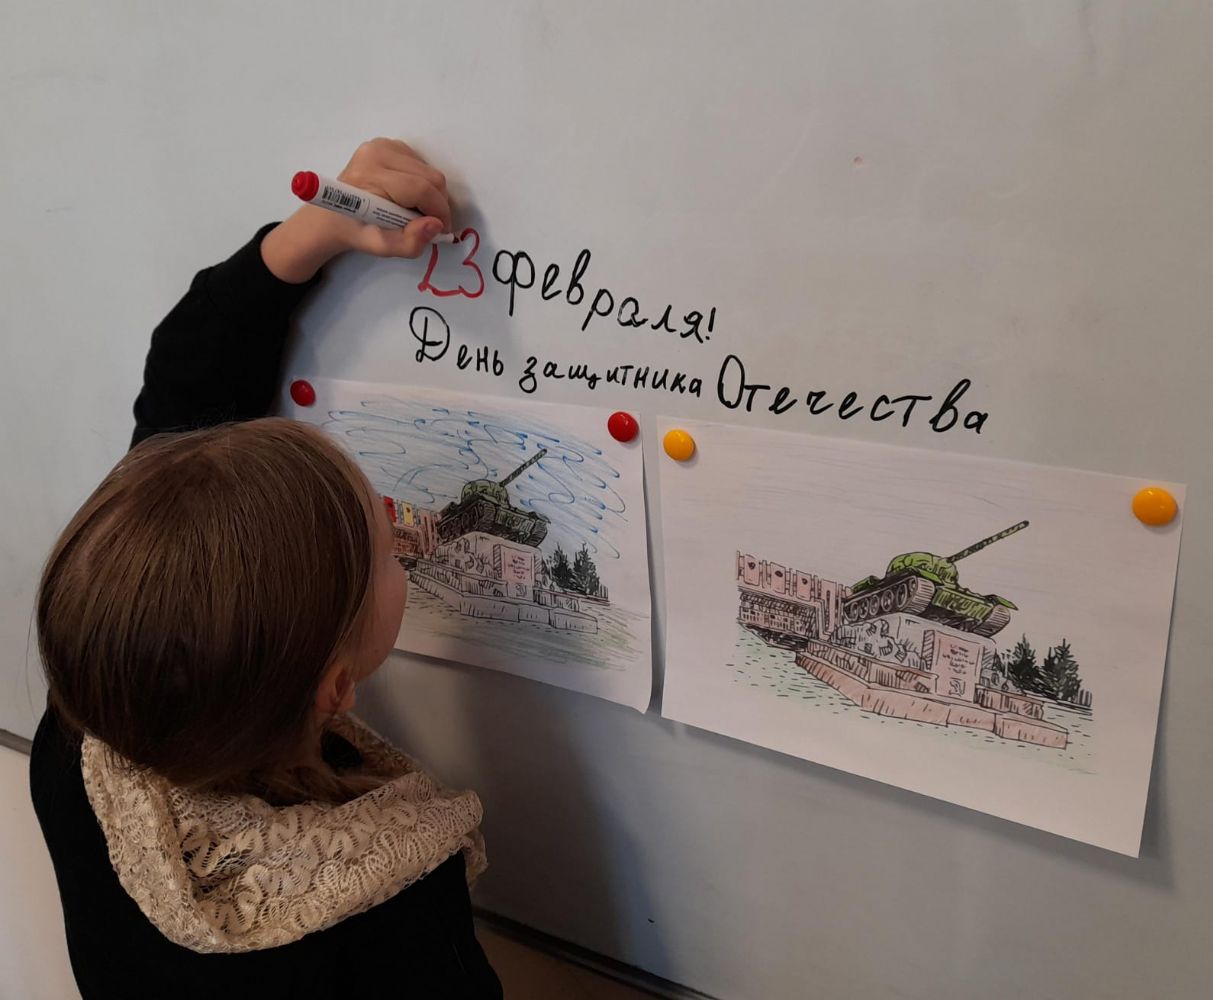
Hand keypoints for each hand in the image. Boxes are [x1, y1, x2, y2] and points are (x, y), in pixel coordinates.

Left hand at [262, 137, 452, 282]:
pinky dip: (423, 183)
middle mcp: (376, 153)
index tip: (442, 230)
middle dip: (438, 204)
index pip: (420, 189)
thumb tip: (436, 226)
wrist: (330, 214)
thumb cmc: (355, 231)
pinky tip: (407, 196)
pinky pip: (421, 164)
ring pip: (430, 170)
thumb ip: (409, 243)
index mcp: (370, 176)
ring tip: (414, 211)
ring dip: (431, 195)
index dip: (439, 212)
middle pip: (430, 177)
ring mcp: (382, 145)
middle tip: (429, 224)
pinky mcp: (388, 144)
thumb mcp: (380, 247)